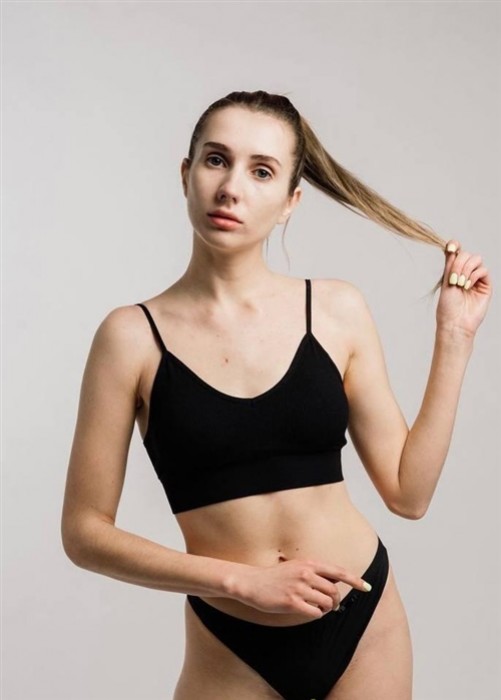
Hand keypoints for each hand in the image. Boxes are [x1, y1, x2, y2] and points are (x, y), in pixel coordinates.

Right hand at [231, 557, 371, 620]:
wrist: (253, 583)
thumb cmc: (275, 576)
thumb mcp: (297, 567)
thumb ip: (316, 572)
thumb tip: (336, 580)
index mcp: (309, 563)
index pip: (338, 571)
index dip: (355, 580)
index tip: (367, 587)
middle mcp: (306, 573)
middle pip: (334, 591)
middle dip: (335, 601)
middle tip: (331, 605)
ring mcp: (299, 588)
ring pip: (326, 603)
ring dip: (326, 609)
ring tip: (319, 608)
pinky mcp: (292, 602)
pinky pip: (315, 612)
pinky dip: (316, 614)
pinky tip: (309, 611)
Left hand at [436, 239, 492, 337]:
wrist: (455, 322)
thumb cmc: (447, 306)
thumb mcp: (446, 282)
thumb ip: (450, 264)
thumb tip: (452, 246)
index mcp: (453, 272)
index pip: (456, 253)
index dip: (454, 246)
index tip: (451, 247)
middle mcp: (465, 273)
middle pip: (466, 254)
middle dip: (459, 264)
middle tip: (454, 278)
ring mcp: (476, 279)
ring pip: (476, 259)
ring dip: (466, 269)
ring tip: (460, 283)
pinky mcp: (486, 286)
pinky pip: (483, 270)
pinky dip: (474, 275)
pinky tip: (467, 286)